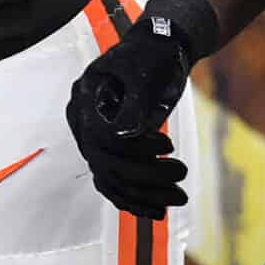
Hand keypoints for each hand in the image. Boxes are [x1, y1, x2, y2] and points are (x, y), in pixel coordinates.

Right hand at [66, 14, 196, 217]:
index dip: (135, 147)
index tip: (168, 143)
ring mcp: (93, 140)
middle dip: (146, 175)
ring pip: (110, 179)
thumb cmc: (151, 56)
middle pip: (106, 162)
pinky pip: (113, 185)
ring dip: (145, 194)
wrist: (159, 51)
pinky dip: (133, 201)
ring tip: (180, 196)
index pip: (100, 137)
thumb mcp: (143, 73)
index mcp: (84, 98)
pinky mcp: (109, 152)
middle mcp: (83, 122)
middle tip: (182, 175)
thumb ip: (133, 105)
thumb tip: (124, 135)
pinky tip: (156, 212)